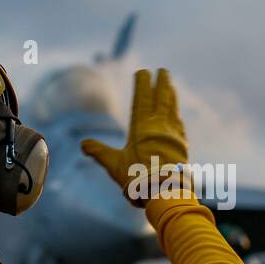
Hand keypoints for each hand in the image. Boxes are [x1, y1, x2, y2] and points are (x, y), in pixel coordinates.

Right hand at [82, 68, 188, 205]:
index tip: (143, 71)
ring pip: (172, 108)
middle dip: (161, 83)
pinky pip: (179, 125)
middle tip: (163, 70)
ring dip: (171, 95)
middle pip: (161, 98)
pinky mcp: (182, 145)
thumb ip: (99, 152)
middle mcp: (159, 126)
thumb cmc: (138, 179)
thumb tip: (83, 144)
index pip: (142, 99)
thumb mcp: (114, 165)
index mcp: (142, 127)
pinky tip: (176, 114)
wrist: (166, 192)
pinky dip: (176, 115)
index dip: (143, 84)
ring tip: (171, 86)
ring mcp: (173, 134)